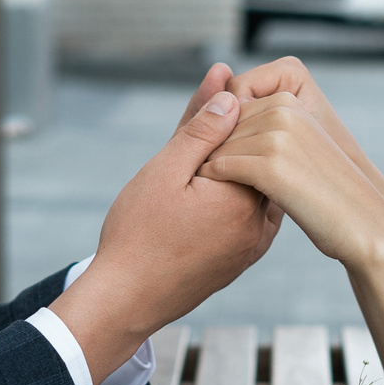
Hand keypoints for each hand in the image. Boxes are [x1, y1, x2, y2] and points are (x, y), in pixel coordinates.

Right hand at [53, 68, 282, 383]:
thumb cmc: (137, 236)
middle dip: (231, 133)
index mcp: (244, 198)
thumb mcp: (164, 171)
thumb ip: (201, 132)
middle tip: (213, 98)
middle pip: (252, 162)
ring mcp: (251, 245)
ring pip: (247, 188)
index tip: (220, 83)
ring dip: (228, 164)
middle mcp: (259, 224)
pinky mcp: (240, 259)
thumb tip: (231, 96)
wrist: (124, 301)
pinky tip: (204, 177)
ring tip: (200, 139)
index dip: (234, 110)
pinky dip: (226, 194)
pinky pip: (241, 214)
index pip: (254, 139)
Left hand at [204, 93, 383, 269]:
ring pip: (216, 147)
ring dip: (210, 169)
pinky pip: (219, 167)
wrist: (362, 222)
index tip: (219, 160)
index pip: (228, 106)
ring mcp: (277, 135)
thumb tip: (221, 118)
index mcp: (289, 99)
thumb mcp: (298, 146)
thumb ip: (265, 127)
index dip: (218, 136)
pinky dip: (214, 184)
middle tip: (210, 178)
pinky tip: (220, 200)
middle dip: (211, 151)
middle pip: (219, 125)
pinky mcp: (271, 165)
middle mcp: (282, 109)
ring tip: (213, 192)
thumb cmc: (324, 191)